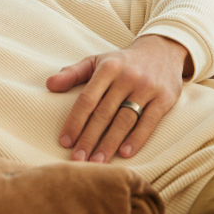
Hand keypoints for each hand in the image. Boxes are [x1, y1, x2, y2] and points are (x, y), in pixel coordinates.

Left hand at [46, 35, 190, 163]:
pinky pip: (149, 122)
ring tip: (97, 163)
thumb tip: (49, 85)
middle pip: (104, 113)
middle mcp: (126, 77)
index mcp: (107, 68)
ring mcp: (146, 88)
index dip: (75, 121)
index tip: (65, 141)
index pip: (87, 99)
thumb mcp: (96, 61)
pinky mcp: (164, 99)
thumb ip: (73, 73)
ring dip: (110, 144)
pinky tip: (124, 153)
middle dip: (89, 138)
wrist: (162, 50)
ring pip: (125, 120)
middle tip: (78, 160)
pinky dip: (136, 139)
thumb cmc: (122, 62)